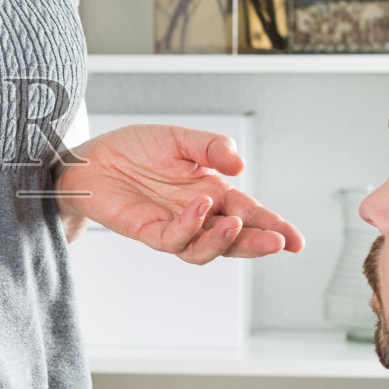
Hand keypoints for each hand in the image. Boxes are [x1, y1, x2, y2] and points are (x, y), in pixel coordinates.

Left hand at [55, 125, 302, 262]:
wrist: (90, 158)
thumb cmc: (134, 149)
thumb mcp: (180, 138)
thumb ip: (212, 147)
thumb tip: (240, 165)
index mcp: (213, 193)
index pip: (251, 215)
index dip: (274, 227)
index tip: (298, 241)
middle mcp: (197, 215)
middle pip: (235, 239)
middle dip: (258, 243)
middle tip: (278, 242)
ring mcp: (173, 227)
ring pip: (206, 250)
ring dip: (225, 240)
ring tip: (236, 223)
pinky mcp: (147, 231)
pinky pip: (173, 239)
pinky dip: (190, 226)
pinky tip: (198, 206)